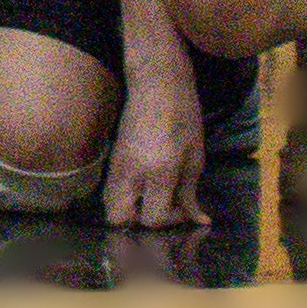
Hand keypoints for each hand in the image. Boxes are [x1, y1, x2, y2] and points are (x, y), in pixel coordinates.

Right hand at [101, 69, 210, 233]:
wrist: (156, 84)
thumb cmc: (184, 117)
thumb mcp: (195, 157)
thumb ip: (190, 193)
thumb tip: (197, 220)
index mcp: (158, 172)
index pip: (153, 218)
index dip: (170, 221)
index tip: (183, 208)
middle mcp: (131, 174)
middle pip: (119, 219)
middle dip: (139, 223)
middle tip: (160, 207)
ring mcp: (116, 166)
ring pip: (109, 206)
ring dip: (129, 211)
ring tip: (150, 198)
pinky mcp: (111, 160)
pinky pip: (110, 191)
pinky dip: (124, 198)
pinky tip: (143, 186)